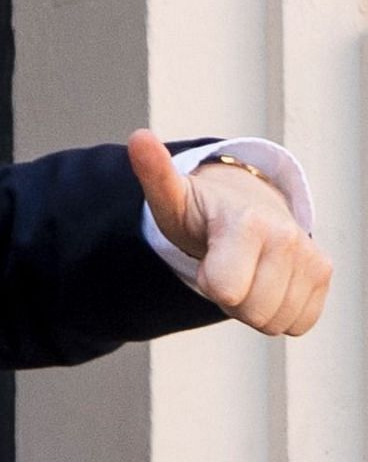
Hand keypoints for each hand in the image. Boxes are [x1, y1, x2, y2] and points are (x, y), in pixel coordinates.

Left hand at [128, 129, 331, 335]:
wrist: (242, 206)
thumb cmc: (200, 211)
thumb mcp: (171, 196)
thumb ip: (154, 173)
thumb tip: (138, 137)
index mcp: (247, 222)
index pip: (225, 291)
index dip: (208, 282)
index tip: (207, 258)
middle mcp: (286, 236)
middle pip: (251, 313)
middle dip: (231, 299)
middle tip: (225, 267)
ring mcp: (310, 255)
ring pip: (275, 322)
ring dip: (254, 307)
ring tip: (245, 272)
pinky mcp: (323, 272)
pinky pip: (300, 324)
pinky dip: (279, 312)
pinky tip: (267, 282)